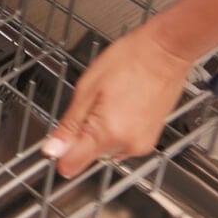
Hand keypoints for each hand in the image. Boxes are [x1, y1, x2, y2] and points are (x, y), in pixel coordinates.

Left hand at [41, 25, 191, 177]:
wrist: (165, 51)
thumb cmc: (129, 61)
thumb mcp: (86, 89)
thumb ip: (69, 125)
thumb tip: (52, 150)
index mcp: (107, 134)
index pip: (71, 166)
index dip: (59, 152)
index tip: (58, 138)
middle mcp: (127, 145)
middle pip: (87, 156)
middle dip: (80, 135)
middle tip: (89, 105)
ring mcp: (142, 143)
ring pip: (104, 149)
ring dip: (98, 132)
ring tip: (108, 101)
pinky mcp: (151, 138)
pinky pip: (121, 142)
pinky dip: (114, 129)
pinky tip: (119, 105)